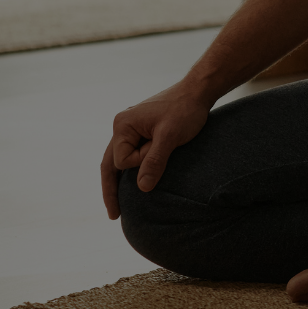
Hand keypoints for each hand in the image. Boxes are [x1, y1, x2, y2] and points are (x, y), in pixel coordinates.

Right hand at [100, 83, 209, 218]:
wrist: (197, 92)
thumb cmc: (184, 110)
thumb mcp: (170, 136)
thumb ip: (155, 161)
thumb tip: (142, 188)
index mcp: (123, 125)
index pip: (121, 160)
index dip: (140, 163)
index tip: (158, 150)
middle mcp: (122, 126)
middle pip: (110, 163)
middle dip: (111, 189)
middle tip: (114, 216)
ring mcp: (131, 129)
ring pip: (119, 160)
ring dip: (121, 180)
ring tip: (118, 206)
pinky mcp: (141, 132)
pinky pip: (131, 154)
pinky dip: (132, 170)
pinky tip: (132, 183)